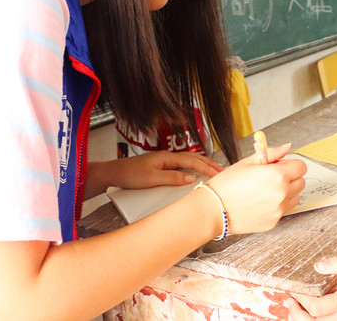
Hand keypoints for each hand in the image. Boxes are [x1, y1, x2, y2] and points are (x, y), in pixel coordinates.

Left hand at [86, 151, 224, 198]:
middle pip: (194, 159)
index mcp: (167, 157)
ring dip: (203, 165)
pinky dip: (193, 167)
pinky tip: (196, 172)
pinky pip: (182, 165)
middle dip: (210, 164)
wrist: (113, 173)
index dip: (207, 168)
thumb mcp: (152, 178)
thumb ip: (172, 177)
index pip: (193, 161)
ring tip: (215, 171)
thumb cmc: (130, 175)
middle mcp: (168, 157)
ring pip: (189, 161)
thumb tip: (192, 178)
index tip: (220, 174)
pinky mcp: (161, 166)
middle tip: (224, 172)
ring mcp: (165, 161)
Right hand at [207, 143, 306, 234]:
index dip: (290, 164)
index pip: (301, 167)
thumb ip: (272, 153)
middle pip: (300, 182)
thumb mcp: (249, 162)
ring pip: (294, 197)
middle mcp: (282, 193)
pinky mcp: (273, 222)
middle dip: (289, 178)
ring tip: (265, 191)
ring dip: (286, 193)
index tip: (279, 166)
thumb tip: (287, 147)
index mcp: (277, 175)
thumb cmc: (227, 184)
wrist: (213, 209)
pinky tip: (259, 203)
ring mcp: (279, 210)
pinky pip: (282, 211)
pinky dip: (276, 206)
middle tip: (270, 178)